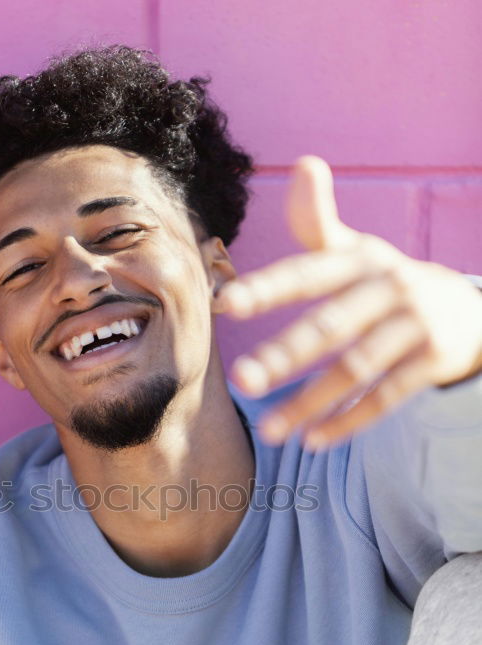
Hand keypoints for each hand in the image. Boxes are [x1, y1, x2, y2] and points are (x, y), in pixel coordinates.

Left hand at [218, 155, 481, 449]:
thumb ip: (318, 223)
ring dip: (310, 402)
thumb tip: (303, 163)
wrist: (467, 308)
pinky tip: (312, 441)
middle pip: (330, 327)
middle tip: (241, 382)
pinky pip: (387, 397)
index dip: (269, 288)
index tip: (227, 305)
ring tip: (270, 431)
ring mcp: (414, 327)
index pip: (308, 273)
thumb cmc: (386, 280)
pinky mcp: (432, 362)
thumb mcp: (356, 250)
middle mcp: (389, 289)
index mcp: (361, 260)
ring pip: (355, 369)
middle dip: (284, 355)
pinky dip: (350, 420)